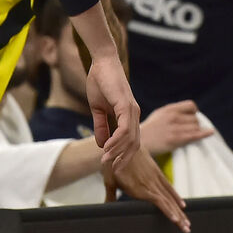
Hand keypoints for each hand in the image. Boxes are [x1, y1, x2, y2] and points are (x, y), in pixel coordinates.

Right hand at [86, 52, 140, 166]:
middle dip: (124, 158)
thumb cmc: (100, 82)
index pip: (131, 141)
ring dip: (118, 151)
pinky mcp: (125, 104)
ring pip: (130, 138)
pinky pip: (124, 127)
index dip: (123, 154)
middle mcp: (134, 114)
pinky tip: (107, 147)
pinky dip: (117, 140)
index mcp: (129, 115)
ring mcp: (131, 109)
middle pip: (135, 143)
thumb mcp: (98, 109)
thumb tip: (102, 144)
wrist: (101, 62)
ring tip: (106, 160)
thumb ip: (101, 126)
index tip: (112, 165)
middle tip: (112, 170)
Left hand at [103, 146, 190, 232]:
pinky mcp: (156, 172)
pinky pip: (168, 186)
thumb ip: (110, 196)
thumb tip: (105, 208)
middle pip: (168, 202)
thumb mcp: (109, 180)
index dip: (168, 211)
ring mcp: (155, 177)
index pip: (159, 202)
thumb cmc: (113, 163)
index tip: (176, 220)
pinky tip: (182, 205)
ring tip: (187, 222)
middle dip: (178, 216)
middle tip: (187, 229)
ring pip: (170, 197)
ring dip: (179, 210)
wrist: (123, 141)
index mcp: (139, 187)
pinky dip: (175, 196)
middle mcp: (150, 183)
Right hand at [142, 100, 213, 155]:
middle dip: (195, 124)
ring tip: (191, 135)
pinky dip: (204, 134)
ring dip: (197, 131)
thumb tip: (189, 111)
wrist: (141, 142)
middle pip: (195, 118)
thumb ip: (173, 111)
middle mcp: (173, 116)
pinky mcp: (176, 139)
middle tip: (190, 131)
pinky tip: (210, 132)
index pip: (191, 105)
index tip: (193, 117)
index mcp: (169, 109)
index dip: (194, 112)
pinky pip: (195, 135)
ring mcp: (174, 128)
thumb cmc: (150, 129)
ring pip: (196, 126)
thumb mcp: (159, 114)